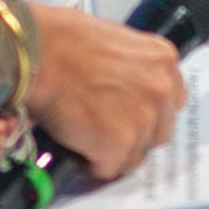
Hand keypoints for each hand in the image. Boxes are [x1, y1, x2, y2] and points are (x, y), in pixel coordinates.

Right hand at [28, 3, 183, 180]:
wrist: (38, 53)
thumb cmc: (61, 40)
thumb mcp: (114, 41)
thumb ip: (132, 69)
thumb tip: (124, 90)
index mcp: (163, 59)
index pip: (171, 101)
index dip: (147, 110)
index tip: (129, 113)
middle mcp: (161, 90)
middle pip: (159, 132)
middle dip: (134, 134)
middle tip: (104, 127)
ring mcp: (143, 120)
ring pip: (135, 154)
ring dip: (112, 150)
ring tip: (85, 133)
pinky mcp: (119, 145)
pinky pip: (109, 168)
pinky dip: (91, 161)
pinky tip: (75, 141)